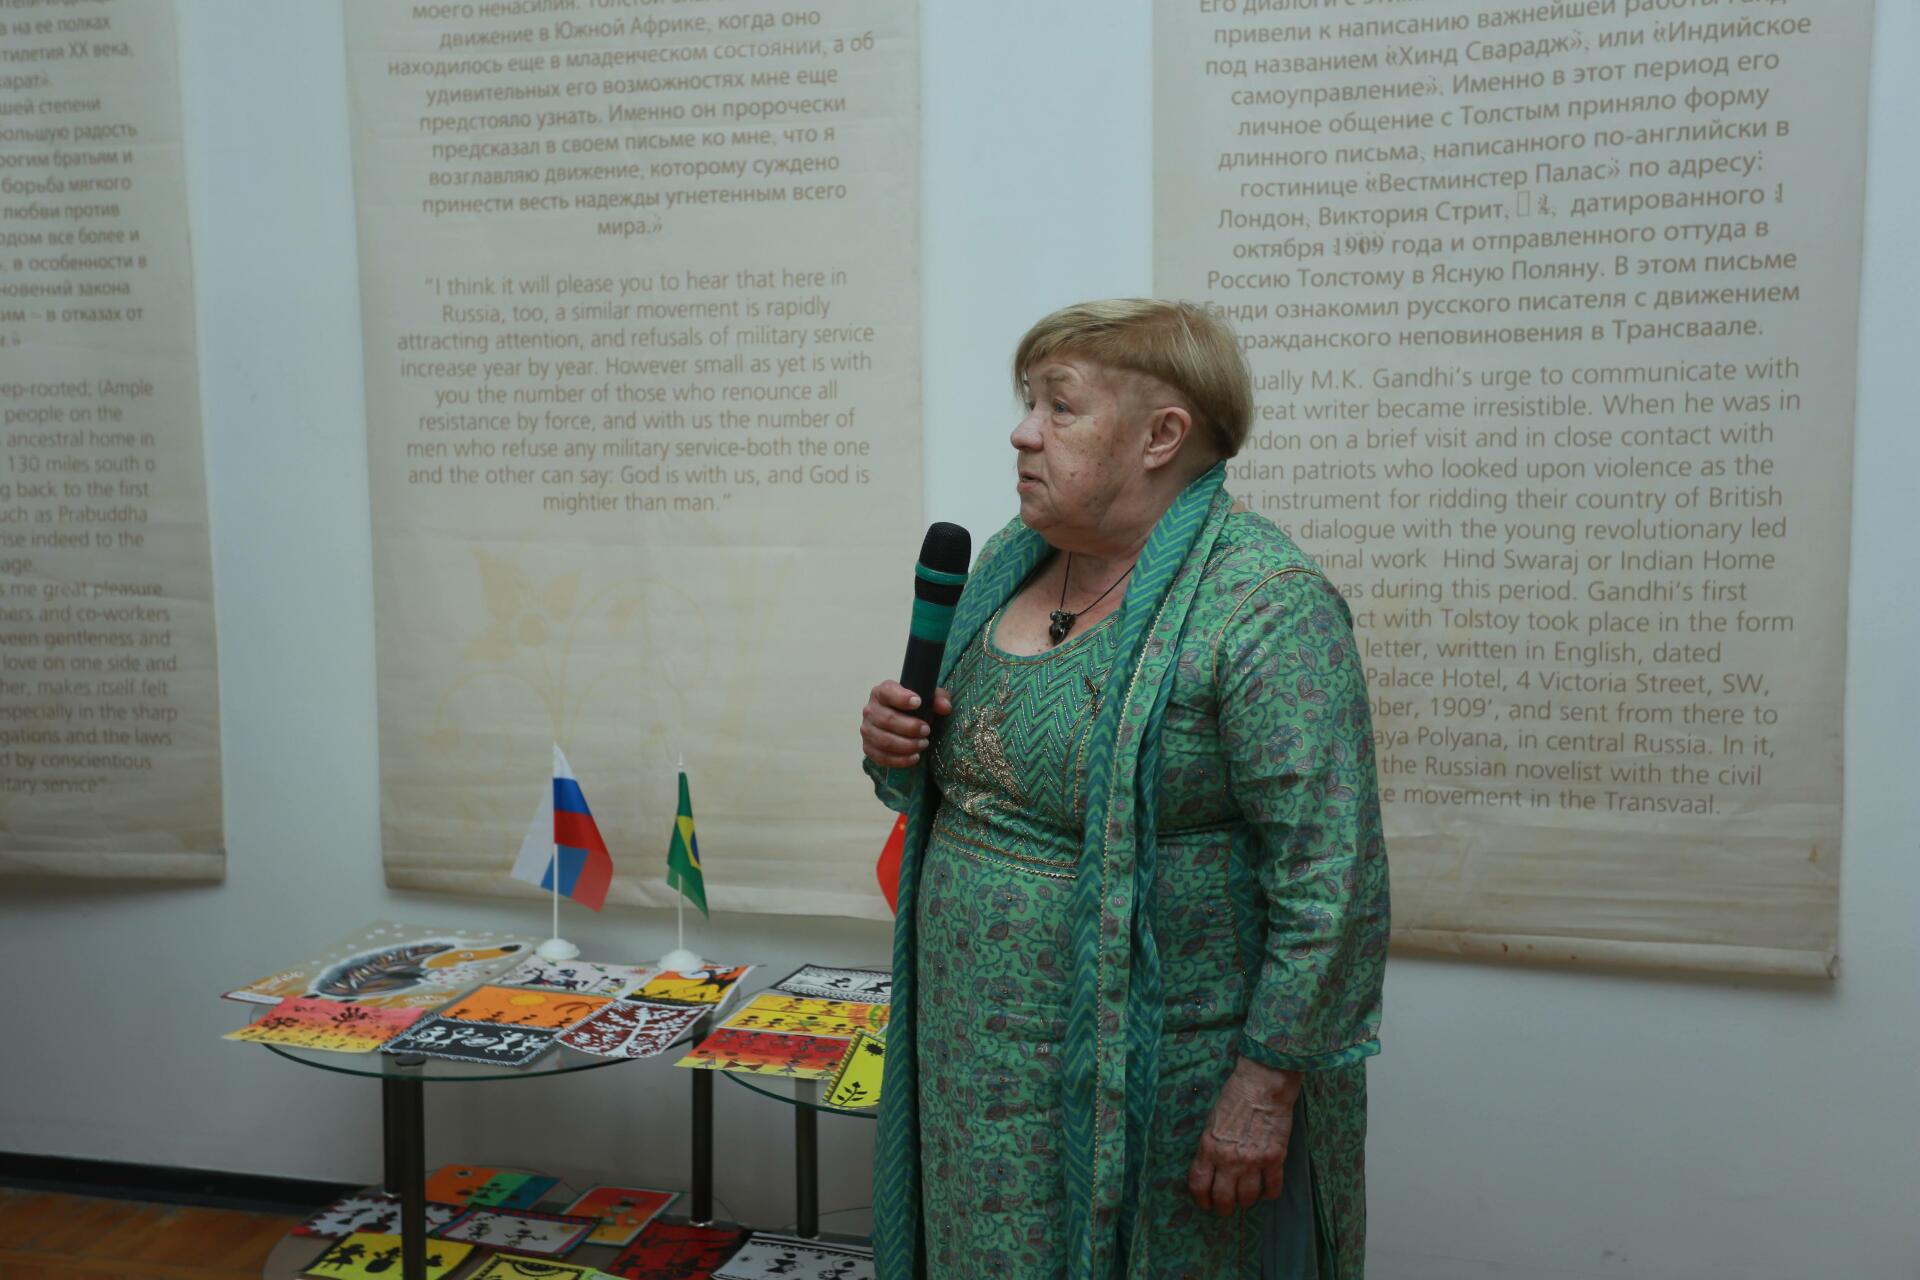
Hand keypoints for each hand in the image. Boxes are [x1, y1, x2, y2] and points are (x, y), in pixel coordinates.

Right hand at [860, 680, 951, 767]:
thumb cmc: (915, 708)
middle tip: (927, 730)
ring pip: (884, 740)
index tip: (918, 703)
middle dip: (910, 727)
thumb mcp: (929, 699)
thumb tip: (945, 708)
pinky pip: (881, 757)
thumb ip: (939, 698)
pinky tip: (915, 757)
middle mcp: (870, 709)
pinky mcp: (868, 747)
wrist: (902, 723)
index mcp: (882, 692)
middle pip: (887, 720)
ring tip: (923, 744)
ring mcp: (867, 730)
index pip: (887, 692)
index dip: (901, 698)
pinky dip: (900, 760)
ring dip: (906, 745)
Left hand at [1186, 1059, 1302, 1215]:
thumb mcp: (1212, 1121)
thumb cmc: (1235, 1096)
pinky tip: (1267, 1191)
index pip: (1199, 1184)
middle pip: (1223, 1198)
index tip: (1204, 1203)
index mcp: (1209, 1148)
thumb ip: (1211, 1146)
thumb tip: (1211, 1167)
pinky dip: (1269, 1194)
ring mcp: (1253, 1161)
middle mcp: (1229, 1159)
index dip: (1201, 1198)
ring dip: (1246, 1202)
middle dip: (1223, 1207)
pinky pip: (1272, 1188)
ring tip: (1246, 1199)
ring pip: (1248, 1198)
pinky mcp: (1275, 1158)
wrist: (1263, 1084)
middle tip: (1225, 1208)